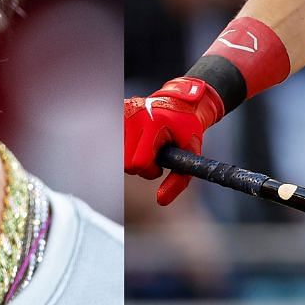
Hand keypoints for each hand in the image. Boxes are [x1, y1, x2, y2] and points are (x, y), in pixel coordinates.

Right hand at [123, 77, 223, 204]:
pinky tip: (135, 140)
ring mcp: (124, 113)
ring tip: (144, 147)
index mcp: (154, 124)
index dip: (150, 170)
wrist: (181, 103)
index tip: (160, 164)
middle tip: (152, 156)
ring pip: (116, 153)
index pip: (139, 163)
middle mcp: (135, 116)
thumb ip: (179, 181)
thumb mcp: (191, 154)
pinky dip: (123, 146)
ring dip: (130, 156)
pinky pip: (113, 141)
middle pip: (126, 162)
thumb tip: (161, 201)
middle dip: (139, 165)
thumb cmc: (186, 130)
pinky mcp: (117, 112)